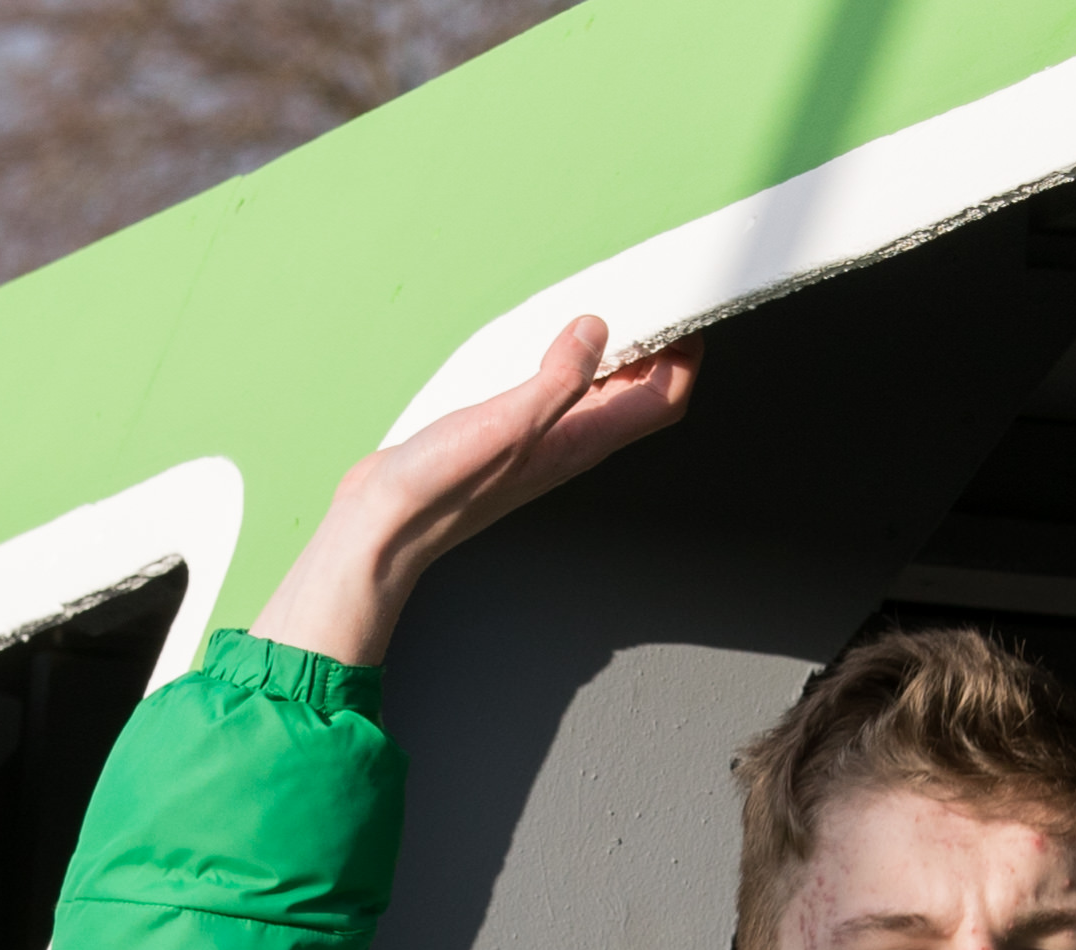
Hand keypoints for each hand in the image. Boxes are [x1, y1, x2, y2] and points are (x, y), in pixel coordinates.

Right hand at [251, 317, 700, 665]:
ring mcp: (541, 439)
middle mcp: (570, 442)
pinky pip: (560, 390)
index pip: (663, 402)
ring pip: (602, 394)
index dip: (686, 359)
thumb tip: (595, 330)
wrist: (386, 524)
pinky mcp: (508, 432)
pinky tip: (551, 338)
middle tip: (659, 299)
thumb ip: (557, 378)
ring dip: (619, 354)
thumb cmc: (442, 485)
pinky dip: (572, 361)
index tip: (689, 312)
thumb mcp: (507, 423)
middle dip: (661, 350)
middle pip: (641, 397)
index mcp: (581, 441)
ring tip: (617, 308)